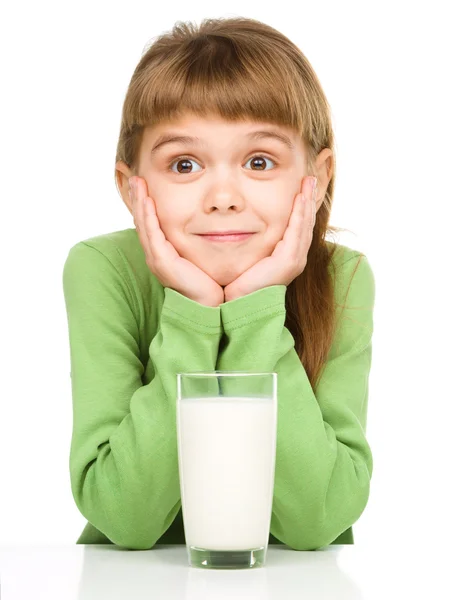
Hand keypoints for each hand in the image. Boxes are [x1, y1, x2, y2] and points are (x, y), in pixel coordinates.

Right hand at [129, 176, 223, 306]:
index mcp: (163, 253)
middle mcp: (156, 254)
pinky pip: (152, 234)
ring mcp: (156, 258)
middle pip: (142, 221)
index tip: (145, 184)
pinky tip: (147, 201)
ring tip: (137, 182)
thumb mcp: (200, 256)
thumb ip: (199, 241)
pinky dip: (148, 216)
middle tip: (136, 177)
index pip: (150, 223)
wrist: (208, 306)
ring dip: (140, 201)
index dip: (145, 204)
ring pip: (143, 224)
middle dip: (138, 198)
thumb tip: (211, 224)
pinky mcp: (162, 261)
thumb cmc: (208, 283)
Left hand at [224, 176, 317, 300]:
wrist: (239, 304)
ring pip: (304, 224)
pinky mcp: (289, 261)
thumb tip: (240, 224)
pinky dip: (299, 213)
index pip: (298, 226)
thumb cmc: (239, 283)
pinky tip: (300, 198)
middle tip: (310, 177)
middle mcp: (295, 257)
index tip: (301, 186)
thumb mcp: (249, 256)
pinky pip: (297, 231)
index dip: (301, 206)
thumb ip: (252, 241)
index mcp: (287, 256)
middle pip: (306, 222)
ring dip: (307, 201)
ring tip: (309, 182)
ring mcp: (294, 259)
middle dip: (308, 199)